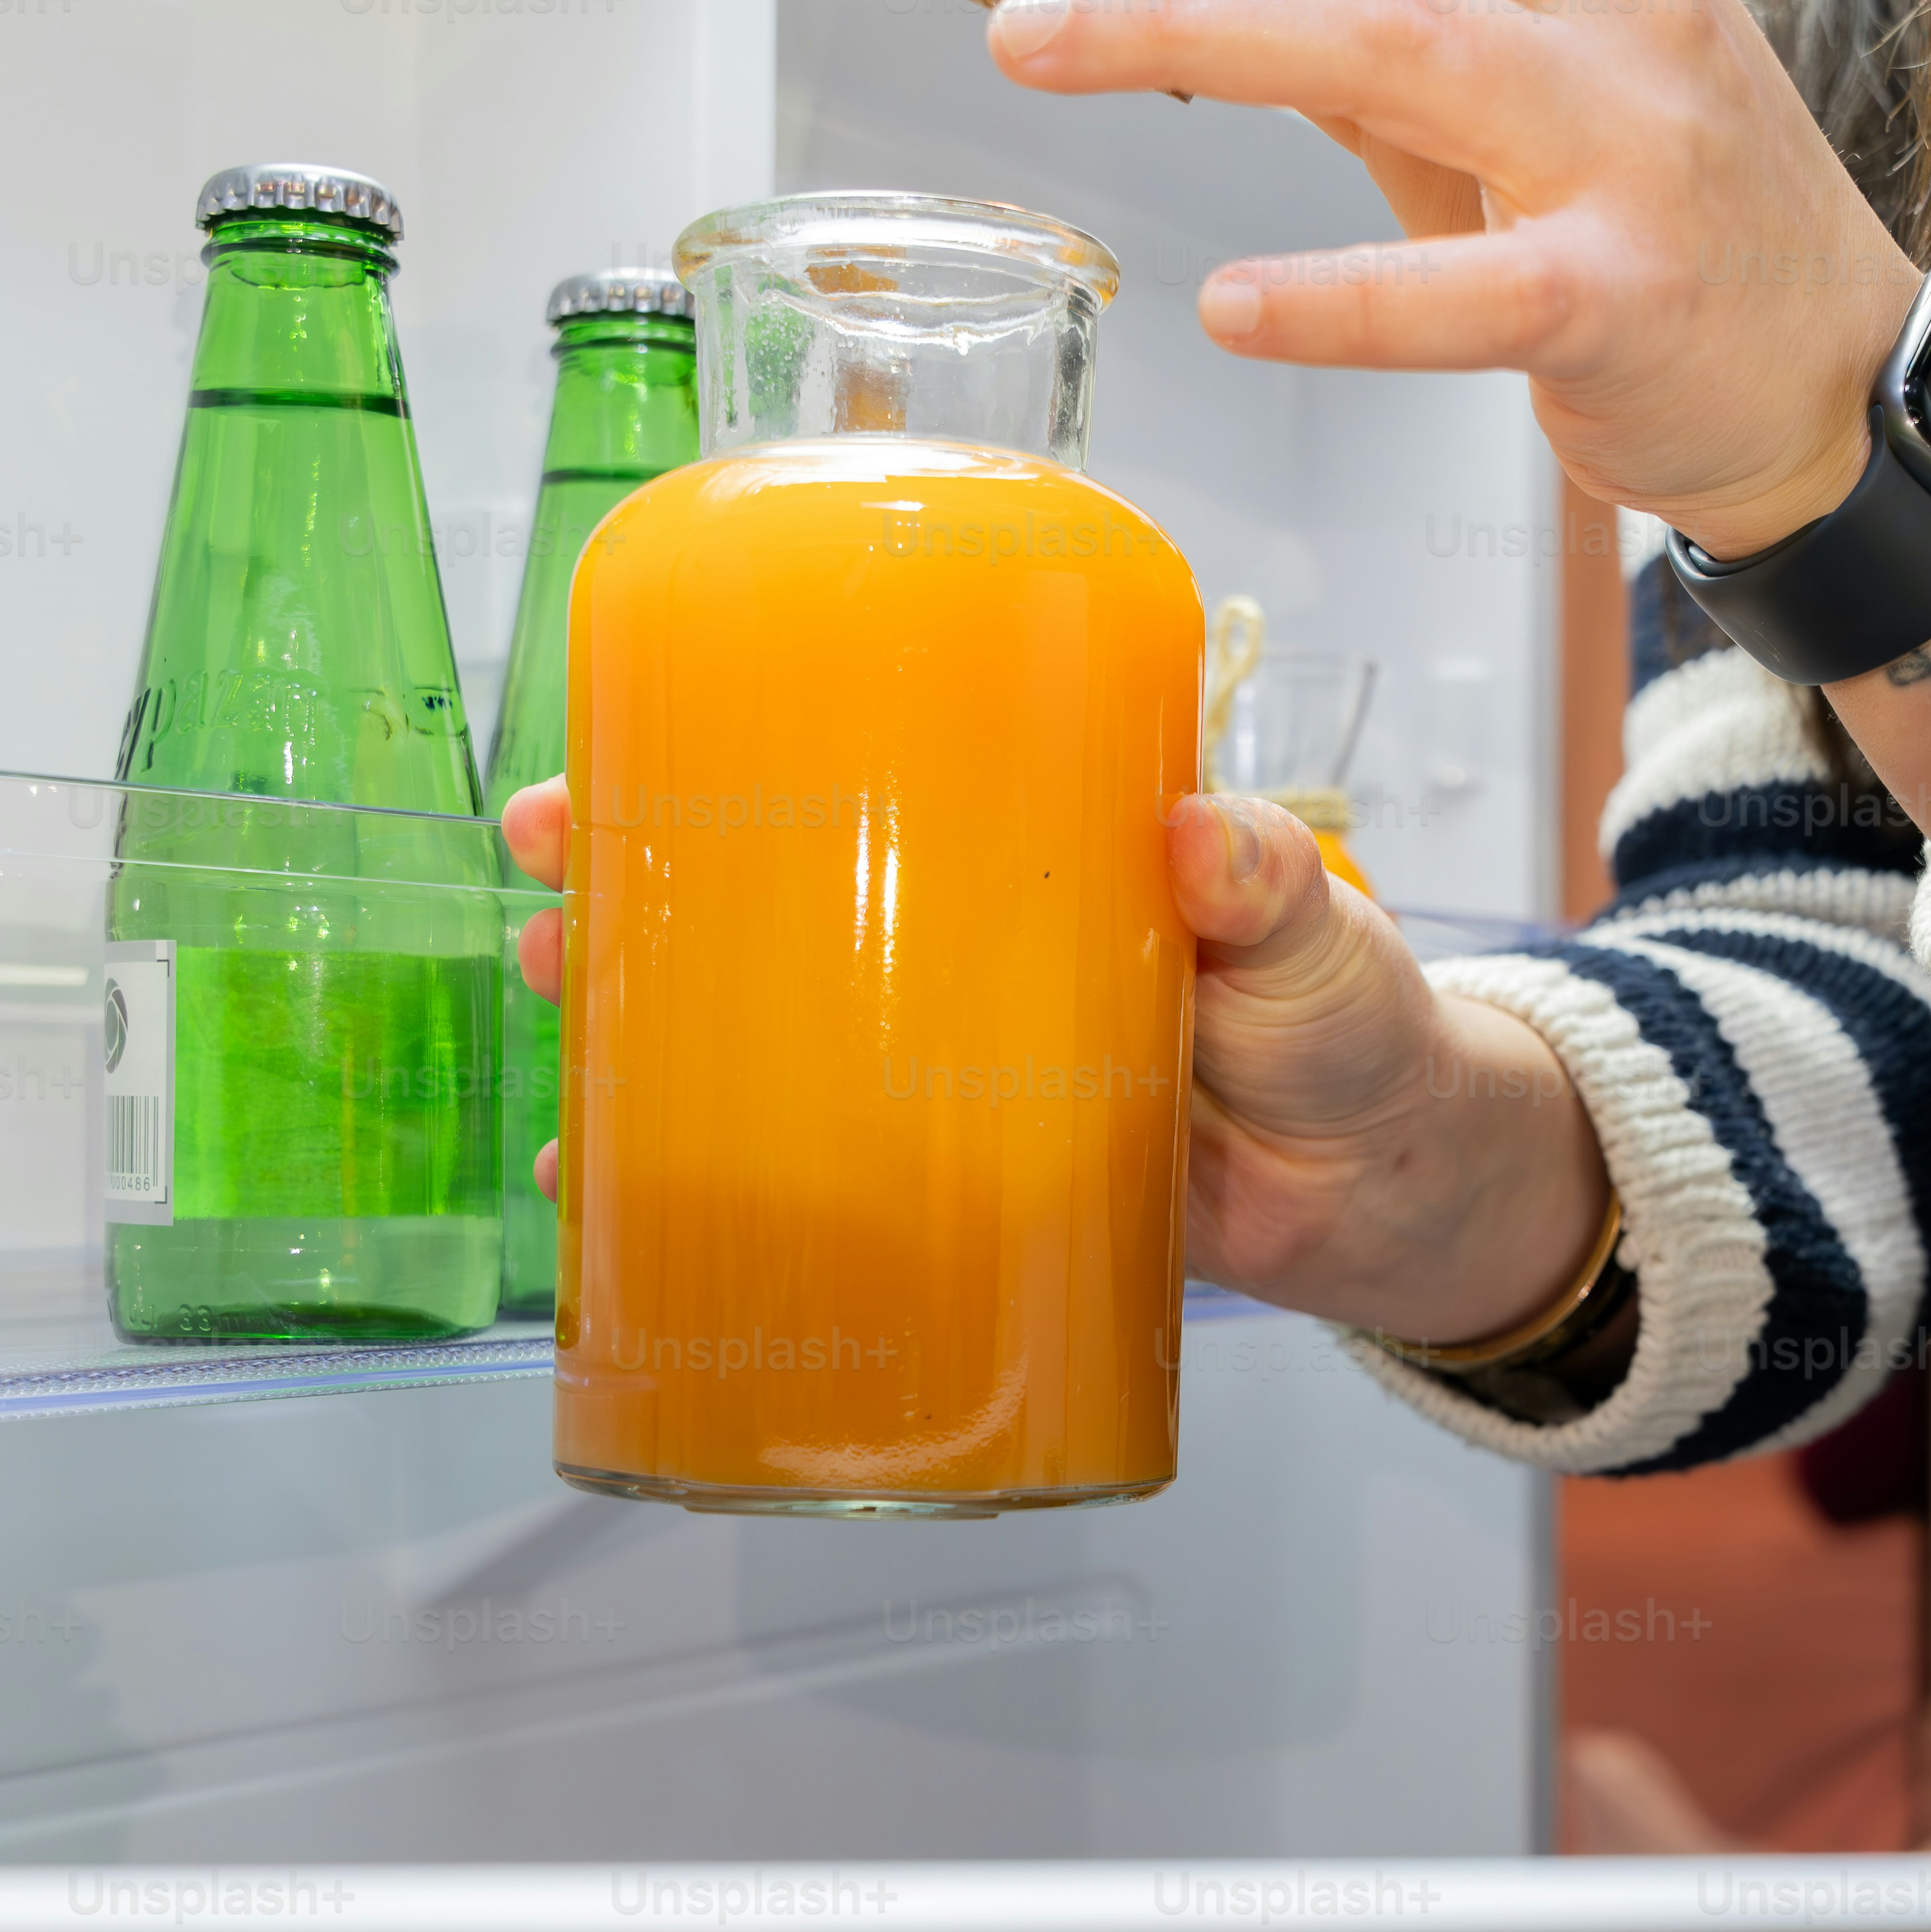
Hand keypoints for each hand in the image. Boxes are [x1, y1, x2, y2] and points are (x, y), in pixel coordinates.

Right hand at [499, 780, 1610, 1349]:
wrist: (1386, 1192)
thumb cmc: (1353, 1031)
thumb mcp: (1318, 942)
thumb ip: (1270, 889)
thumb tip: (1204, 836)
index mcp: (1023, 846)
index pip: (849, 760)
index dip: (717, 738)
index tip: (614, 734)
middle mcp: (955, 938)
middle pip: (755, 881)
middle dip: (626, 872)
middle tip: (544, 875)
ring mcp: (939, 1059)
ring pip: (752, 1020)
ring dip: (631, 1016)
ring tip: (554, 1021)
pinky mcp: (947, 1182)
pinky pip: (803, 1168)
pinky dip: (702, 1181)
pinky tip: (610, 1198)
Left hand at [927, 0, 1919, 558]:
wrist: (1824, 367)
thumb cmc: (1637, 187)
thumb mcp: (1504, 28)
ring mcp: (1633, 125)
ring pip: (1379, 24)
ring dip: (1172, 21)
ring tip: (1025, 44)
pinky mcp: (1628, 292)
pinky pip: (1465, 286)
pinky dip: (1333, 299)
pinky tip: (1227, 304)